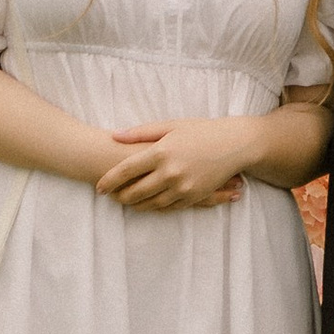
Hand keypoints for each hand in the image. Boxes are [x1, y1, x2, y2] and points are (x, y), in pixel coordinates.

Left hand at [97, 120, 249, 209]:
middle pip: (136, 192)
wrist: (234, 143)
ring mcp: (183, 187)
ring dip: (135, 205)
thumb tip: (114, 135)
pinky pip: (169, 208)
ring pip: (151, 203)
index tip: (99, 187)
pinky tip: (148, 206)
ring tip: (126, 203)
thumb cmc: (201, 130)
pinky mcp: (194, 196)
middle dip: (120, 196)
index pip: (126, 170)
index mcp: (161, 152)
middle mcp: (170, 172)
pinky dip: (155, 208)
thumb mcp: (171, 125)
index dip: (109, 181)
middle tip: (110, 197)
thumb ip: (140, 132)